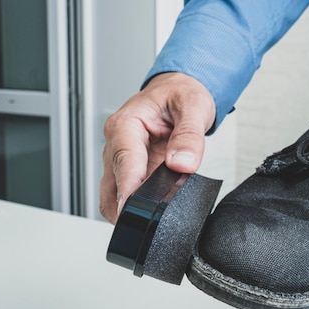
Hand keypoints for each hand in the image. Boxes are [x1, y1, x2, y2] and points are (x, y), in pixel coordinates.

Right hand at [99, 72, 215, 222]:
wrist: (180, 91)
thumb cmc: (181, 93)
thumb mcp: (194, 107)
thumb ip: (189, 136)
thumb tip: (182, 163)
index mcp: (126, 124)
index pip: (123, 160)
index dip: (127, 187)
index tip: (133, 207)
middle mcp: (118, 142)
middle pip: (113, 183)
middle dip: (130, 203)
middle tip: (152, 218)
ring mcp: (123, 159)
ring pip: (116, 193)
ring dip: (135, 205)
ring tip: (160, 209)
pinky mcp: (133, 170)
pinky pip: (131, 192)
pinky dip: (144, 202)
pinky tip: (161, 202)